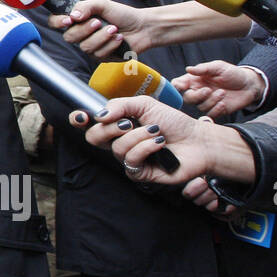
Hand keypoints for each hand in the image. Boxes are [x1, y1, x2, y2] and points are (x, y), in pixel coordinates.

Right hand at [50, 0, 141, 57]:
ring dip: (102, 37)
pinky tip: (118, 39)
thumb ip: (85, 6)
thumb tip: (73, 15)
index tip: (68, 20)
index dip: (58, 23)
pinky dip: (111, 44)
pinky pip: (99, 54)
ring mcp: (91, 46)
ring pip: (85, 47)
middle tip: (99, 22)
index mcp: (78, 20)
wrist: (142, 27)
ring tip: (114, 29)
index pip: (56, 22)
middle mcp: (82, 34)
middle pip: (69, 37)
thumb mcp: (103, 4)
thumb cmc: (123, 15)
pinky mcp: (101, 57)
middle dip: (85, 29)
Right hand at [69, 96, 256, 210]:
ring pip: (116, 148)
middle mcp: (119, 142)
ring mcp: (128, 158)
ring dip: (138, 136)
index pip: (89, 124)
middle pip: (94, 137)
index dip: (79, 120)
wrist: (197, 140)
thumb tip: (99, 115)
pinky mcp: (139, 172)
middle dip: (111, 128)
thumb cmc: (173, 122)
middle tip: (129, 122)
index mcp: (117, 125)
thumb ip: (119, 105)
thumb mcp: (145, 104)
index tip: (81, 116)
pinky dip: (145, 148)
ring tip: (156, 132)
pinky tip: (159, 144)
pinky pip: (131, 160)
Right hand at [172, 60, 263, 117]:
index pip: (178, 85)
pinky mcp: (216, 110)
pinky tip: (223, 103)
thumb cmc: (233, 73)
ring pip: (200, 106)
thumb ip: (203, 68)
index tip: (182, 87)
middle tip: (208, 90)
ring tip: (223, 92)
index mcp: (195, 80)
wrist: (249, 85)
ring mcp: (207, 101)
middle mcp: (198, 91)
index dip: (175, 87)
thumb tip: (188, 69)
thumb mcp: (218, 66)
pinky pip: (210, 115)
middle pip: (187, 99)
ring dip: (211, 100)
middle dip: (197, 96)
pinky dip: (216, 110)